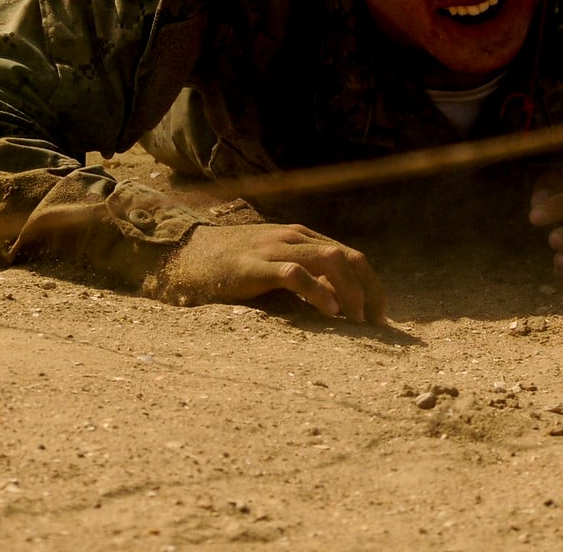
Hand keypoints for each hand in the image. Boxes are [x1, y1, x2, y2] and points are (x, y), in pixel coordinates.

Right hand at [151, 222, 387, 323]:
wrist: (183, 255)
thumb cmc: (228, 267)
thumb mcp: (272, 266)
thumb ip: (302, 278)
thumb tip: (336, 306)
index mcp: (301, 238)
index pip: (352, 256)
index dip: (372, 287)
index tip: (379, 318)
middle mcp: (293, 237)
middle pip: (350, 258)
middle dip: (370, 292)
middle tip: (375, 326)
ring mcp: (274, 248)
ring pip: (331, 260)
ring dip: (351, 293)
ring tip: (356, 322)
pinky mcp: (254, 266)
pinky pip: (296, 273)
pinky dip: (318, 292)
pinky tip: (329, 312)